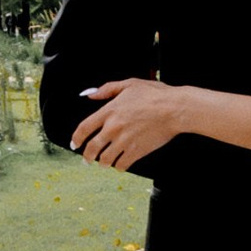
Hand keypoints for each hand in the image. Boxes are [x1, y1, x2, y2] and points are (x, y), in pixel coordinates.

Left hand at [71, 78, 189, 170]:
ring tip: (104, 164)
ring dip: (103, 163)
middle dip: (87, 157)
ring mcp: (124, 141)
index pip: (84, 128)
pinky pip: (122, 165)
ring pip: (105, 159)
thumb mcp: (129, 84)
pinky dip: (119, 166)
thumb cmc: (155, 95)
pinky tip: (120, 165)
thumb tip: (90, 94)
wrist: (175, 109)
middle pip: (92, 148)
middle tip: (87, 160)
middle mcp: (113, 128)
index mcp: (109, 111)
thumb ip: (107, 89)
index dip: (76, 138)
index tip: (74, 144)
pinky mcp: (137, 151)